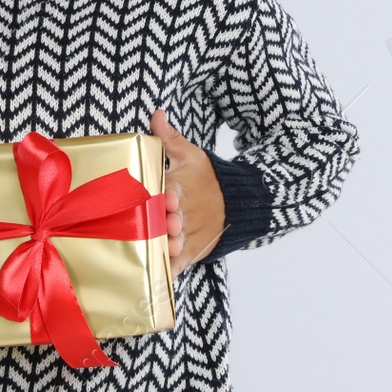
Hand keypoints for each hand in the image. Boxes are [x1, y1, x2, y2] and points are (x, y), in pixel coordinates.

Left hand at [152, 109, 225, 275]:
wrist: (235, 203)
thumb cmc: (207, 178)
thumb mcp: (190, 154)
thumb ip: (169, 137)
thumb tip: (156, 112)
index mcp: (181, 188)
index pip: (175, 191)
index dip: (171, 195)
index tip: (169, 198)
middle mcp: (184, 214)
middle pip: (175, 220)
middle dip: (169, 223)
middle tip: (167, 225)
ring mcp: (188, 235)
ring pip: (178, 244)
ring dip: (172, 248)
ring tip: (166, 250)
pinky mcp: (190, 252)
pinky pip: (179, 265)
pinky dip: (171, 272)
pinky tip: (158, 278)